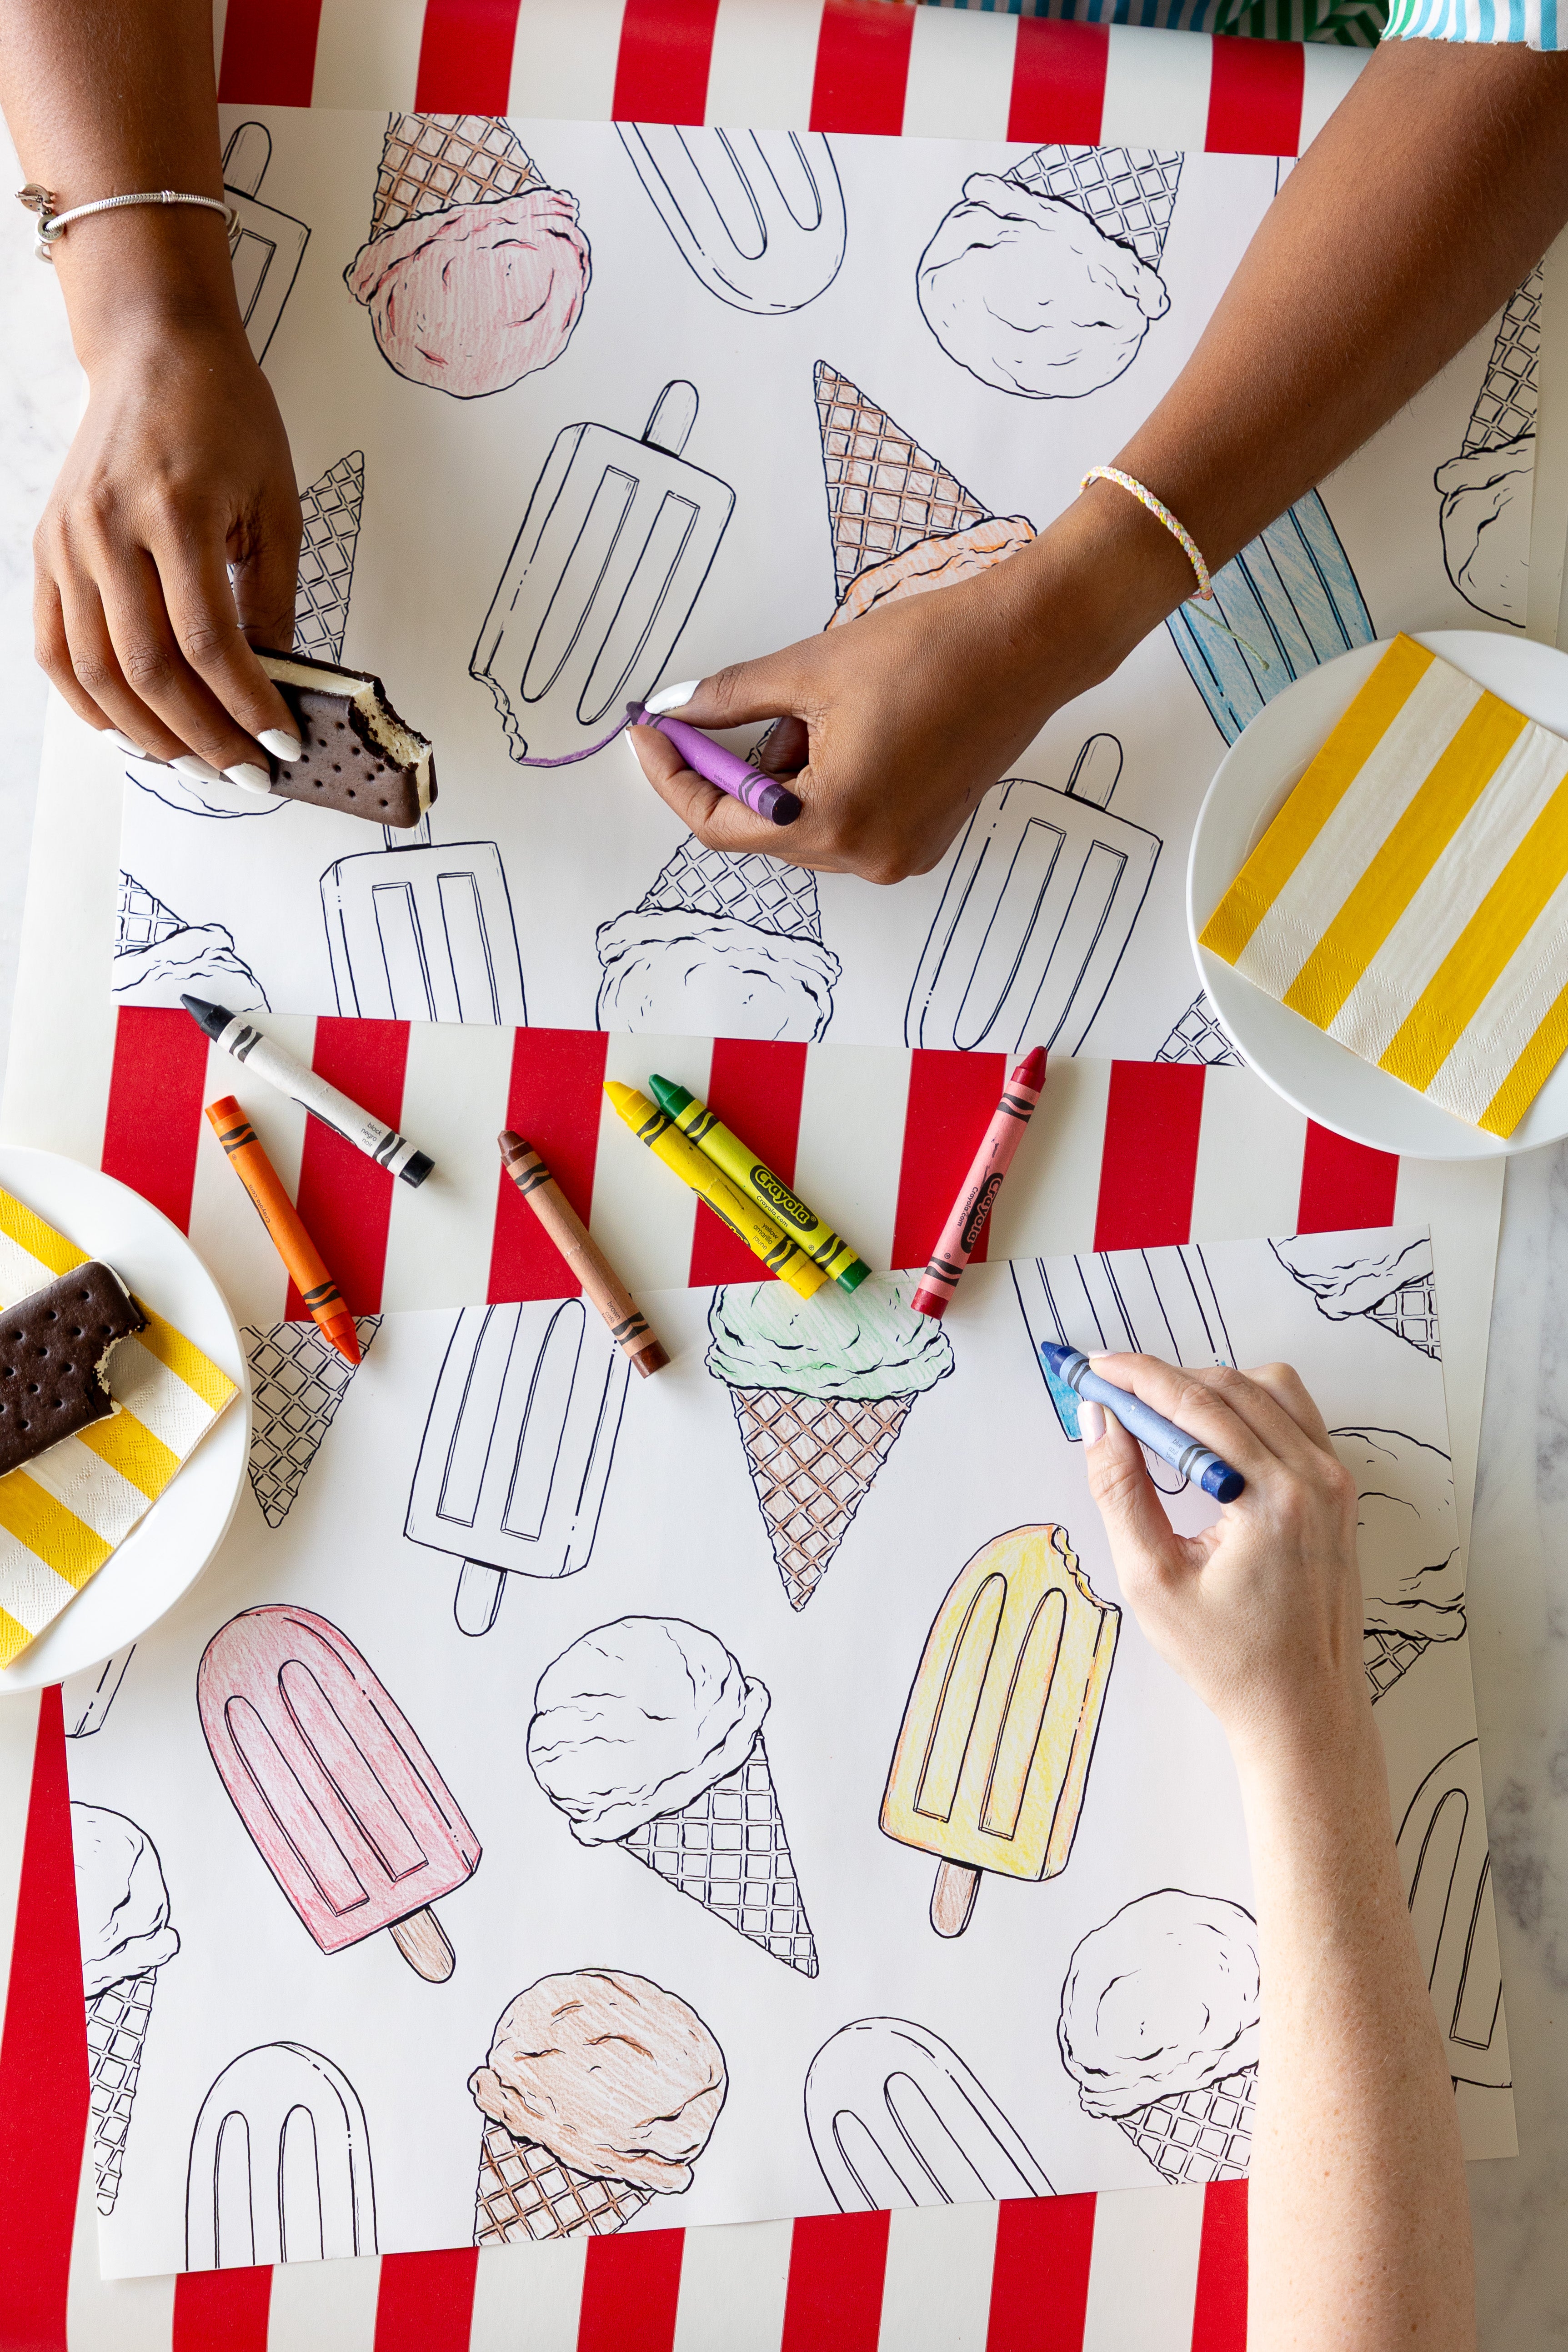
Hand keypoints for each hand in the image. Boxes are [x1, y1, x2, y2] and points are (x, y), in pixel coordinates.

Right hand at [34, 320, 303, 783]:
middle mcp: (108, 529)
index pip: (210, 643)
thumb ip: (272, 598)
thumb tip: (277, 686)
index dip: (247, 706)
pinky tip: (131, 732)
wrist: (155, 349)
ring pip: (98, 672)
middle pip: (150, 669)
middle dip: (204, 737)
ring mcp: (67, 542)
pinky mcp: (46, 550)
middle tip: (246, 773)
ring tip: (197, 764)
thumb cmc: (225, 417)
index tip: (282, 744)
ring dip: (149, 734)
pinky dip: (89, 703)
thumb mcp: (276, 504)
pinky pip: (54, 649)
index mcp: (175, 511)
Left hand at [628, 490, 1194, 884]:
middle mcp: (865, 856)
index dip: (674, 777)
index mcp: (832, 819)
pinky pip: (847, 824)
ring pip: (804, 827)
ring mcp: (898, 856)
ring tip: (820, 708)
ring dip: (786, 774)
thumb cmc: (932, 650)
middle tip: (733, 706)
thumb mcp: (811, 668)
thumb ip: (732, 700)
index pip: (718, 823)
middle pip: (761, 828)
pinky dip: (827, 784)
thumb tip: (676, 710)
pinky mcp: (923, 841)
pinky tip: (851, 729)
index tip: (652, 734)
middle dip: (737, 768)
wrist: (1029, 646)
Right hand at [1079, 1354, 1367, 1766]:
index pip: (1195, 1405)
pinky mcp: (1339, 1490)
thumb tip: (1100, 1422)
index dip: (1137, 1377)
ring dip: (1207, 1386)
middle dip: (1162, 1378)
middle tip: (1110, 1390)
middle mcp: (1315, 1477)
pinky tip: (1209, 1434)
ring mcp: (1335, 1481)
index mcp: (1273, 1500)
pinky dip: (1247, 1406)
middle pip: (1230, 1387)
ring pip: (1268, 1389)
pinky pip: (1294, 1415)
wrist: (1303, 1708)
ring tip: (1157, 1413)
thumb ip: (1120, 1491)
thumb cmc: (1230, 1659)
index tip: (1095, 1368)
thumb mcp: (1152, 1581)